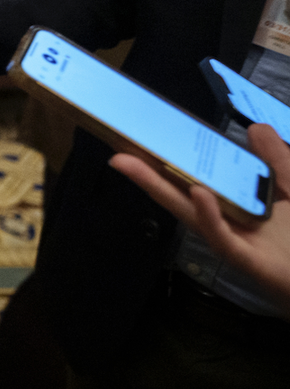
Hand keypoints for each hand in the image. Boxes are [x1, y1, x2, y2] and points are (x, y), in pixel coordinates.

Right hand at [111, 122, 289, 312]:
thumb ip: (277, 162)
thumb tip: (256, 128)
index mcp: (233, 206)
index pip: (193, 179)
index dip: (169, 159)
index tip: (144, 136)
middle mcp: (225, 223)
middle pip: (178, 195)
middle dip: (145, 173)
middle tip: (114, 150)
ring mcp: (233, 242)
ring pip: (189, 215)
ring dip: (159, 189)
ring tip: (132, 164)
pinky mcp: (247, 260)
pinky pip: (222, 239)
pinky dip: (207, 216)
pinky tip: (197, 194)